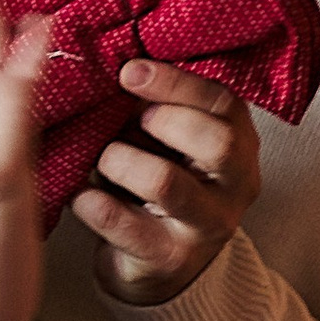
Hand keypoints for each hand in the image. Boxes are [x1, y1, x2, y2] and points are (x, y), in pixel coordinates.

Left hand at [71, 58, 261, 304]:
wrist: (156, 264)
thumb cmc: (159, 180)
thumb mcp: (169, 139)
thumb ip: (155, 104)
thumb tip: (110, 57)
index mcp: (239, 143)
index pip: (223, 103)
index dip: (175, 83)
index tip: (129, 71)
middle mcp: (235, 185)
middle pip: (217, 143)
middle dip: (165, 121)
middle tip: (130, 123)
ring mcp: (206, 226)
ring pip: (164, 182)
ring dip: (120, 161)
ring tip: (103, 160)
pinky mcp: (169, 258)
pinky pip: (121, 222)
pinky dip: (90, 200)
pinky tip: (80, 194)